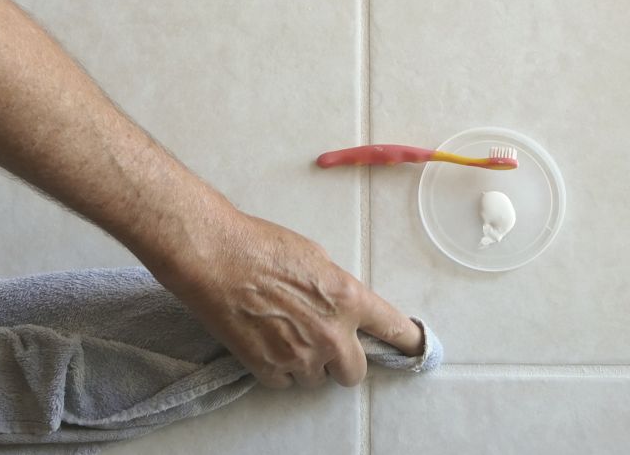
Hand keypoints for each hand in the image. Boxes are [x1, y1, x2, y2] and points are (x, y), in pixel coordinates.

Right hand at [157, 210, 423, 388]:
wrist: (215, 258)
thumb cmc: (261, 246)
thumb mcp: (314, 256)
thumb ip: (335, 287)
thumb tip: (339, 305)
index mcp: (347, 299)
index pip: (393, 329)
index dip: (407, 340)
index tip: (414, 347)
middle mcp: (331, 334)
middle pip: (354, 371)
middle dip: (342, 358)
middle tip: (321, 337)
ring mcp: (300, 357)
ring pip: (317, 379)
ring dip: (308, 363)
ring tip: (282, 331)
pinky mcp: (268, 369)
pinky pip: (285, 382)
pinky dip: (279, 368)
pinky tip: (264, 339)